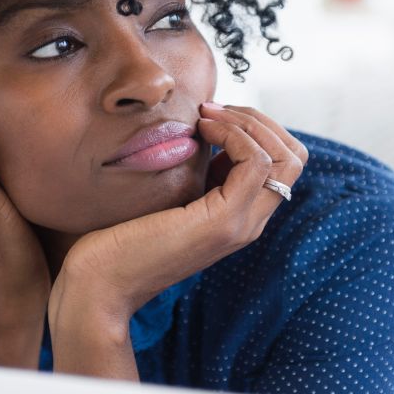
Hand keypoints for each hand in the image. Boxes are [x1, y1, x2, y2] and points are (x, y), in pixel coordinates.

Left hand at [51, 103, 308, 321]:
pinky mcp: (221, 222)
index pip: (284, 162)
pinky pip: (255, 162)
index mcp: (239, 215)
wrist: (99, 284)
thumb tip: (205, 125)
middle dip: (259, 120)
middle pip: (294, 157)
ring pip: (284, 157)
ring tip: (206, 116)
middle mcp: (249, 223)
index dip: (257, 128)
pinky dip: (234, 134)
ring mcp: (240, 224)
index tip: (213, 115)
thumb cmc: (120, 237)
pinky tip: (201, 129)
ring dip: (247, 122)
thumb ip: (195, 170)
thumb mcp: (170, 194)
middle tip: (214, 110)